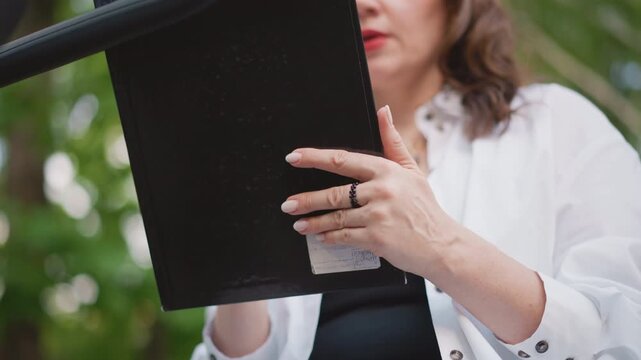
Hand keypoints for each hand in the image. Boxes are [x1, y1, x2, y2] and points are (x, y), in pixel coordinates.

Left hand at [281, 106, 459, 276]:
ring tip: (298, 223)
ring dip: (313, 222)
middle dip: (306, 200)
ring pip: (336, 217)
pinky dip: (330, 238)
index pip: (343, 160)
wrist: (441, 244)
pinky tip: (320, 237)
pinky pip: (344, 237)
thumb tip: (382, 110)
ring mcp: (378, 216)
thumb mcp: (412, 171)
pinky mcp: (377, 238)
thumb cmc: (424, 208)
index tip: (294, 157)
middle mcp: (381, 191)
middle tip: (288, 204)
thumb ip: (392, 142)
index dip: (315, 158)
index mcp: (386, 171)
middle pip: (334, 193)